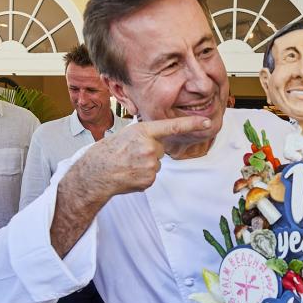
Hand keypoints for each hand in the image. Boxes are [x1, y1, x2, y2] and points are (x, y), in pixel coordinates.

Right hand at [77, 116, 215, 198]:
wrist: (95, 173)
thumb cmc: (108, 151)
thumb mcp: (126, 133)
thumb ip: (145, 133)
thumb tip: (159, 135)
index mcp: (143, 132)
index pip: (172, 126)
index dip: (192, 124)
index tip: (207, 122)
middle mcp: (149, 147)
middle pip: (160, 149)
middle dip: (149, 151)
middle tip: (130, 154)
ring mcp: (150, 165)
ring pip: (156, 163)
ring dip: (145, 165)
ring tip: (128, 164)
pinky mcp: (149, 180)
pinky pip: (152, 175)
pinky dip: (143, 176)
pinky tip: (129, 174)